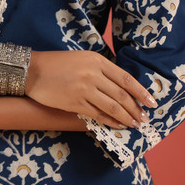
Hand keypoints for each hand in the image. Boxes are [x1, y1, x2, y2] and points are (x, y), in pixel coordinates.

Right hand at [25, 50, 157, 128]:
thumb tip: (121, 86)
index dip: (141, 92)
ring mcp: (84, 90)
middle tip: (144, 118)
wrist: (33, 71)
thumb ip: (101, 69)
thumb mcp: (82, 58)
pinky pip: (98, 114)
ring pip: (112, 107)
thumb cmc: (57, 63)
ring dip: (127, 117)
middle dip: (136, 108)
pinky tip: (118, 125)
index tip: (152, 102)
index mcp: (96, 61)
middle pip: (121, 95)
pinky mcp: (75, 103)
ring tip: (135, 124)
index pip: (125, 78)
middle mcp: (93, 74)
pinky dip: (110, 121)